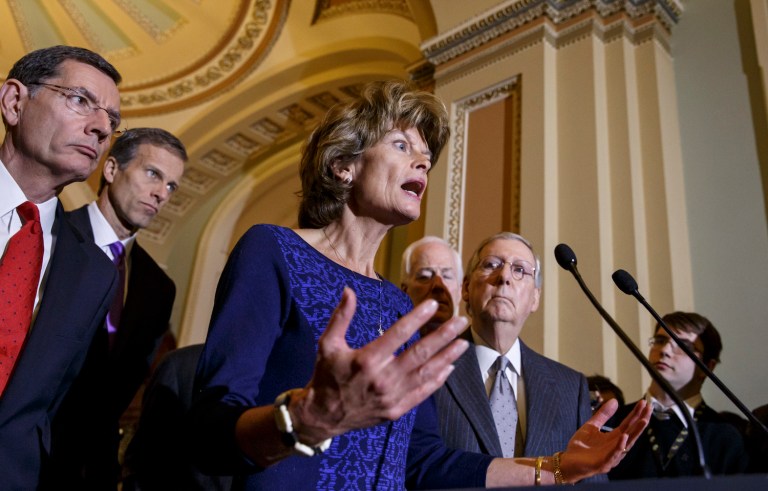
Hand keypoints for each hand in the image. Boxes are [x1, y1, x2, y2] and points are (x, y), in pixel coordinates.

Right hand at [292, 287, 468, 442]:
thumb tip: (349, 290)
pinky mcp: (396, 410)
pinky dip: (437, 380)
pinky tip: (449, 367)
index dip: (418, 318)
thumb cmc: (326, 376)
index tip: (433, 305)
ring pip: (426, 373)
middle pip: (420, 353)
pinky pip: (422, 393)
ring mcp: (392, 396)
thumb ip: (341, 317)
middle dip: (443, 336)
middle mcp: (383, 378)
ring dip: (447, 357)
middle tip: (461, 322)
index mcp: (367, 359)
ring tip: (463, 343)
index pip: (399, 333)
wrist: (323, 416)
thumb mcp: (328, 344)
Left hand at [559, 399, 650, 481]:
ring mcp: (611, 456)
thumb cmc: (580, 447)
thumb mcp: (591, 426)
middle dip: (641, 420)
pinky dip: (619, 446)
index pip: (628, 424)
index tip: (643, 403)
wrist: (568, 462)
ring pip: (627, 443)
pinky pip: (613, 454)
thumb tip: (614, 400)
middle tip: (649, 408)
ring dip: (636, 432)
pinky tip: (624, 436)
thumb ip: (603, 414)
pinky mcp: (603, 463)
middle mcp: (616, 447)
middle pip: (632, 432)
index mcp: (613, 438)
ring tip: (643, 420)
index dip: (636, 414)